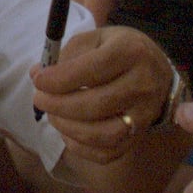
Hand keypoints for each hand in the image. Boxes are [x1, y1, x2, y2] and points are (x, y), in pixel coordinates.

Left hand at [31, 26, 172, 164]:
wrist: (155, 71)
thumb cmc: (119, 51)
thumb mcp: (97, 39)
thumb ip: (67, 54)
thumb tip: (37, 74)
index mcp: (131, 52)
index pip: (92, 70)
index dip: (59, 79)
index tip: (38, 80)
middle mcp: (143, 84)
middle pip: (96, 104)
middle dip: (58, 105)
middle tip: (39, 99)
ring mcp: (144, 115)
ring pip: (102, 134)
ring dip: (67, 128)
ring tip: (52, 114)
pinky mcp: (138, 137)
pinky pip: (107, 153)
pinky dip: (80, 146)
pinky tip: (67, 131)